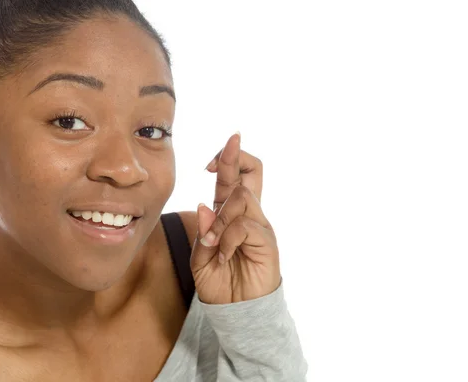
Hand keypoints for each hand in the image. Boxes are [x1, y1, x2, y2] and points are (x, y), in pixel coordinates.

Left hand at [190, 133, 281, 304]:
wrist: (236, 312)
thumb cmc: (219, 283)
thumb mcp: (200, 257)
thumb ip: (202, 233)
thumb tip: (204, 205)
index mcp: (230, 214)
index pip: (234, 177)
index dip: (227, 159)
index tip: (210, 161)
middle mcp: (248, 214)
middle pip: (252, 170)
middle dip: (235, 156)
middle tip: (219, 155)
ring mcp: (260, 226)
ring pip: (242, 197)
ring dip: (220, 217)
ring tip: (213, 243)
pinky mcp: (267, 241)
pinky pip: (245, 225)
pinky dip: (228, 239)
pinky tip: (224, 256)